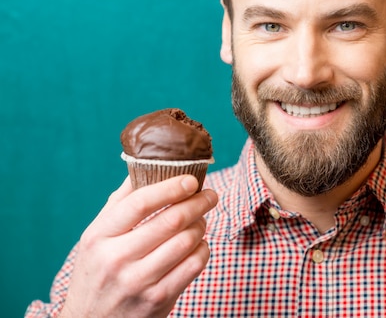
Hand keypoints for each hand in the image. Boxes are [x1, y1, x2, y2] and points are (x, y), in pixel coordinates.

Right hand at [59, 175, 217, 317]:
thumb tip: (146, 165)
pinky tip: (198, 245)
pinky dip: (203, 249)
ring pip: (187, 241)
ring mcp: (137, 281)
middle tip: (209, 195)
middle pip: (170, 220)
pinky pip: (194, 265)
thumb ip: (120, 202)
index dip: (171, 187)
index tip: (192, 179)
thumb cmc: (98, 271)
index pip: (141, 202)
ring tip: (201, 220)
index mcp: (98, 236)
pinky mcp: (158, 299)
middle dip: (198, 202)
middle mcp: (115, 258)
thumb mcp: (97, 237)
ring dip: (202, 225)